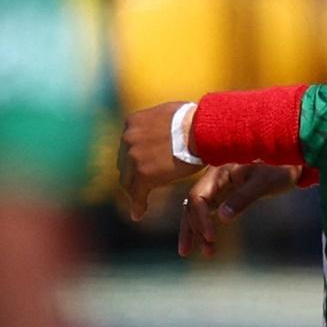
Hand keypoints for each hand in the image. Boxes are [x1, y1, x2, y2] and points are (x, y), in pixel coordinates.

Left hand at [117, 101, 199, 220]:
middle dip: (132, 172)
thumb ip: (162, 120)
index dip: (135, 156)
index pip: (129, 144)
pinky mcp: (143, 175)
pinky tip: (138, 214)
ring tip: (139, 200)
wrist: (202, 130)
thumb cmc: (198, 121)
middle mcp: (128, 138)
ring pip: (128, 179)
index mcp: (134, 122)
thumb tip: (170, 122)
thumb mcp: (172, 112)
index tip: (141, 164)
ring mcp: (133, 157)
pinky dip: (137, 204)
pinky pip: (136, 194)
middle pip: (125, 162)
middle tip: (140, 182)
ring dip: (134, 189)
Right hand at [179, 163, 302, 256]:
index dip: (201, 218)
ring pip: (199, 210)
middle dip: (195, 229)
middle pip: (194, 205)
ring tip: (207, 253)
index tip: (211, 237)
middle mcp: (214, 178)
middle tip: (205, 251)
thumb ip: (243, 198)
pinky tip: (209, 242)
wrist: (292, 162)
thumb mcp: (263, 183)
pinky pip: (209, 211)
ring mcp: (218, 186)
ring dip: (198, 231)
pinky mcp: (225, 194)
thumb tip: (222, 218)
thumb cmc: (279, 169)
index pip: (198, 196)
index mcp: (219, 171)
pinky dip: (207, 226)